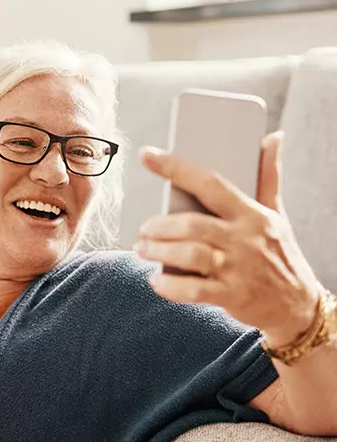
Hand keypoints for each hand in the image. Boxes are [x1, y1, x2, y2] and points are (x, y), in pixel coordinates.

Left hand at [136, 132, 320, 346]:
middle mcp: (244, 238)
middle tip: (144, 228)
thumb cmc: (279, 252)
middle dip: (159, 225)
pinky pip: (194, 289)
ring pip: (190, 254)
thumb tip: (274, 137)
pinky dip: (170, 286)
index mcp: (251, 213)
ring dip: (159, 251)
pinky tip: (157, 281)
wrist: (298, 303)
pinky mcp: (232, 295)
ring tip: (143, 249)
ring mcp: (238, 268)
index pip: (210, 183)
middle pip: (192, 224)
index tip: (148, 155)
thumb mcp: (276, 212)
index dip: (176, 168)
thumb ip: (268, 175)